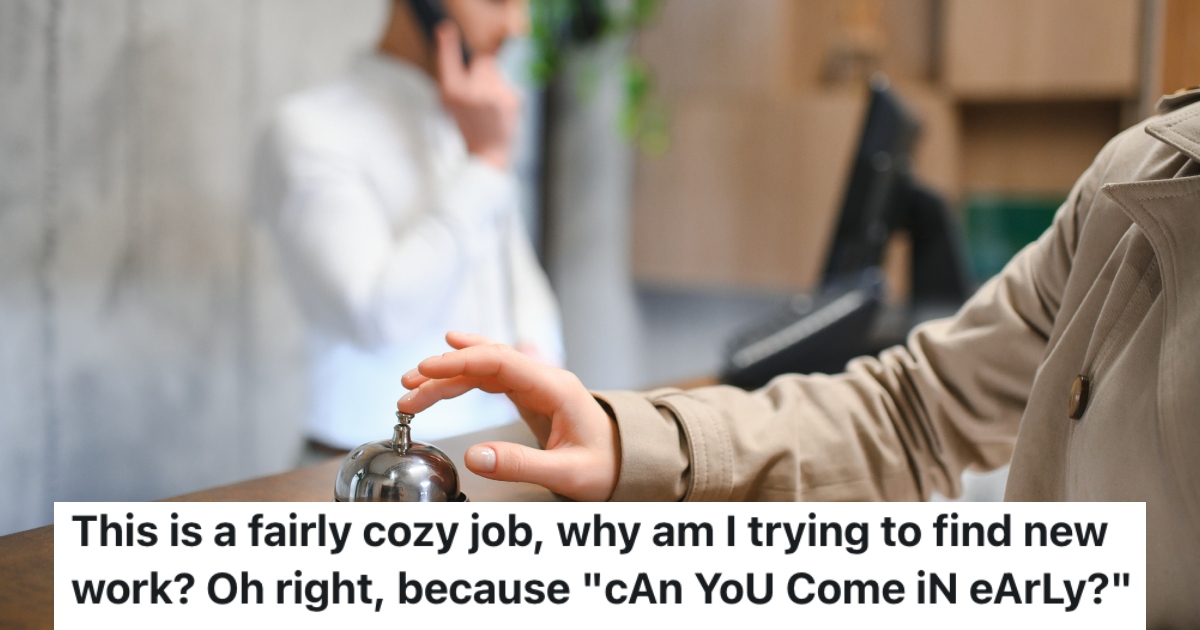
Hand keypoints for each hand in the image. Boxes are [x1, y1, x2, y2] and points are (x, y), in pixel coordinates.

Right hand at [399, 331, 618, 500]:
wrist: (629, 461)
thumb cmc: (606, 466)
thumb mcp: (567, 473)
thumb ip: (520, 465)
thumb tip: (473, 457)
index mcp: (556, 388)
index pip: (501, 361)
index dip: (461, 361)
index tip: (427, 370)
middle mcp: (544, 379)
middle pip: (486, 361)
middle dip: (444, 371)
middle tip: (407, 389)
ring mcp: (537, 384)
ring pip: (484, 368)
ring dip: (448, 375)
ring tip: (412, 389)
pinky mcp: (530, 395)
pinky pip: (491, 377)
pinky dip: (463, 378)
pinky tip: (443, 373)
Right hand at [436, 23, 518, 169]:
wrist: (487, 155)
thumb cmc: (471, 129)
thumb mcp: (453, 106)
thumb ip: (462, 82)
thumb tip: (480, 61)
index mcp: (451, 92)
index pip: (449, 60)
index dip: (448, 44)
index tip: (446, 28)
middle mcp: (469, 91)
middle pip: (483, 62)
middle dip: (484, 73)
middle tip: (482, 96)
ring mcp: (491, 95)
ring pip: (500, 75)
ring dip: (498, 85)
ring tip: (493, 108)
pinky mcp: (510, 100)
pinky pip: (510, 87)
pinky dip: (509, 98)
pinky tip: (502, 114)